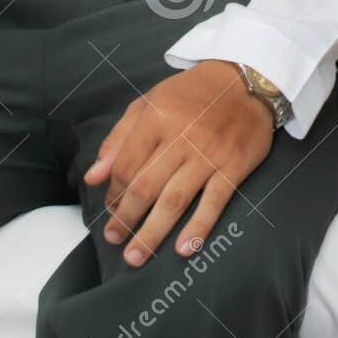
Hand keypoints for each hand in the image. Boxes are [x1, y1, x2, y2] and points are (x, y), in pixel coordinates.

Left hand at [83, 60, 273, 264]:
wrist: (244, 80)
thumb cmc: (190, 95)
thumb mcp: (148, 104)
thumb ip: (118, 139)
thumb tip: (93, 177)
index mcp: (156, 119)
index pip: (126, 166)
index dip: (113, 192)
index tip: (109, 209)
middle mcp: (182, 137)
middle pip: (145, 188)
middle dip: (125, 219)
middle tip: (114, 240)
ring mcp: (210, 154)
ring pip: (174, 201)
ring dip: (152, 233)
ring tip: (135, 256)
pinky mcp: (234, 166)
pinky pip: (214, 202)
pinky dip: (198, 228)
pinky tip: (183, 249)